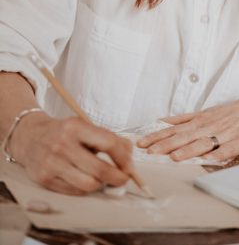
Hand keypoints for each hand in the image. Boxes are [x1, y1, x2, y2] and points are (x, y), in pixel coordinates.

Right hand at [10, 112, 133, 194]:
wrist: (29, 136)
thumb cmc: (63, 133)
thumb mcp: (83, 126)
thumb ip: (106, 138)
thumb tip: (129, 155)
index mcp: (76, 127)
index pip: (108, 143)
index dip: (124, 157)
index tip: (129, 166)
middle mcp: (63, 144)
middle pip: (100, 169)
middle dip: (117, 177)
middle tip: (123, 180)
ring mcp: (53, 163)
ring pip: (88, 184)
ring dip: (101, 185)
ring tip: (102, 179)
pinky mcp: (45, 179)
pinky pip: (74, 192)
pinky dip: (85, 189)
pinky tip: (86, 180)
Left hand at [137, 88, 238, 161]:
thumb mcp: (212, 111)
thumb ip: (191, 118)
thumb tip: (168, 121)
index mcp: (204, 119)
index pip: (176, 128)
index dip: (158, 135)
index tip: (141, 142)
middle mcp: (211, 125)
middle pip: (184, 135)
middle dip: (165, 144)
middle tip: (147, 151)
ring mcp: (226, 133)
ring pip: (202, 142)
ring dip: (186, 150)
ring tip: (170, 157)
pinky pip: (227, 149)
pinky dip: (215, 154)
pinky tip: (205, 160)